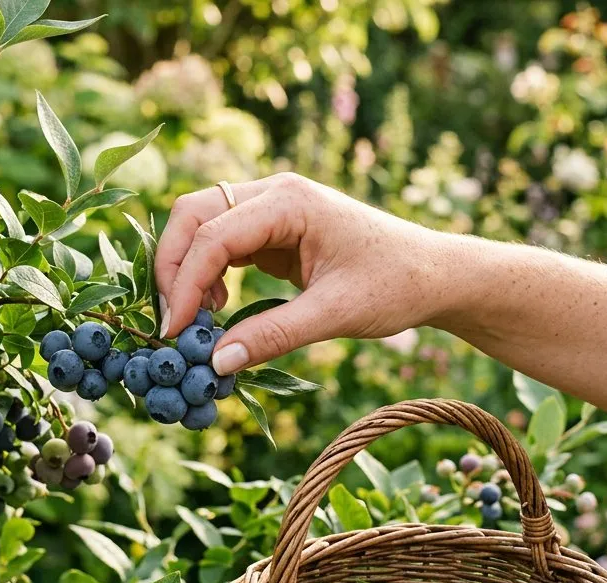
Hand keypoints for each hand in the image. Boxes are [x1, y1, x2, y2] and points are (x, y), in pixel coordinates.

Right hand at [156, 173, 452, 374]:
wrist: (434, 275)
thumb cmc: (395, 285)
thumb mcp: (335, 314)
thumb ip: (274, 336)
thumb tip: (216, 364)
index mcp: (291, 201)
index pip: (214, 235)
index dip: (185, 283)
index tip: (176, 332)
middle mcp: (275, 193)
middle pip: (193, 215)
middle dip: (173, 267)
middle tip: (173, 323)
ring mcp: (272, 209)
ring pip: (201, 226)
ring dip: (187, 270)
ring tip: (200, 321)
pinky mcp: (272, 231)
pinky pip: (221, 245)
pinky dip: (207, 275)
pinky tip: (217, 309)